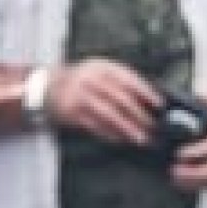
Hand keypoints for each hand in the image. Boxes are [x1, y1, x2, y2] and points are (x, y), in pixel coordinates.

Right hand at [45, 60, 161, 146]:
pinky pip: (94, 125)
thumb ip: (122, 82)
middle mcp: (91, 79)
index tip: (159, 104)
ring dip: (127, 128)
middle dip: (139, 115)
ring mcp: (80, 95)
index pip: (128, 79)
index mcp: (102, 67)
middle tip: (152, 127)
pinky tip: (120, 140)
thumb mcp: (101, 72)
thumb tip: (149, 99)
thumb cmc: (82, 82)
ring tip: (140, 138)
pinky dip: (109, 134)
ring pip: (109, 114)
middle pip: (121, 99)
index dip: (146, 92)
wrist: (47, 87)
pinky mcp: (71, 112)